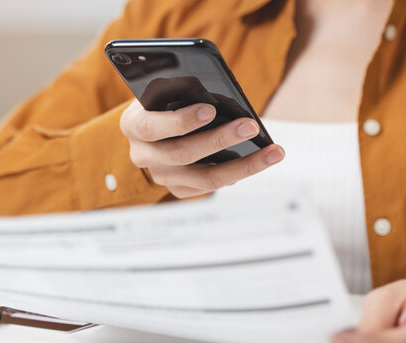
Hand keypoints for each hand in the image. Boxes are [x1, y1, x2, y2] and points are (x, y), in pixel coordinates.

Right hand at [119, 100, 284, 197]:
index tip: (210, 109)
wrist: (154, 123)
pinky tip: (261, 160)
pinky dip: (238, 173)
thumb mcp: (164, 89)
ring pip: (204, 179)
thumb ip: (181, 91)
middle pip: (183, 153)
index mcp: (133, 125)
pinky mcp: (178, 189)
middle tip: (250, 126)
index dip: (180, 120)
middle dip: (220, 139)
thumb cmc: (164, 99)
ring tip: (272, 151)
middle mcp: (142, 155)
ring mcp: (161, 176)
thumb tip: (220, 98)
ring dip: (243, 165)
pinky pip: (211, 187)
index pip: (152, 127)